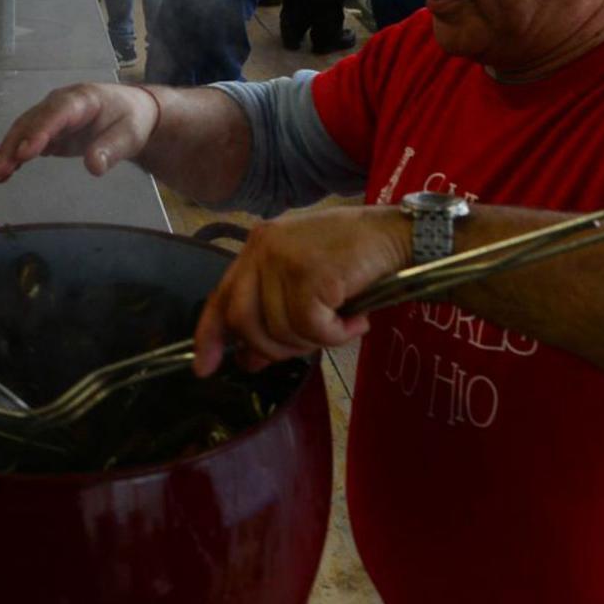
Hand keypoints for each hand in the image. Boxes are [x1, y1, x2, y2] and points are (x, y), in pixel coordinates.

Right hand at [0, 83, 160, 182]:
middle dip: (12, 146)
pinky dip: (11, 158)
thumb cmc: (131, 120)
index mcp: (81, 99)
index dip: (40, 131)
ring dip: (5, 153)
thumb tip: (94, 167)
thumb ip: (112, 149)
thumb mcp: (130, 135)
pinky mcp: (46, 131)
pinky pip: (24, 143)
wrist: (131, 113)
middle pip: (31, 123)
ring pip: (22, 133)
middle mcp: (59, 104)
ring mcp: (49, 116)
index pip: (57, 113)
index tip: (26, 152)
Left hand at [193, 206, 411, 376]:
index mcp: (258, 246)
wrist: (398, 235)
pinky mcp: (311, 274)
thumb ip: (273, 310)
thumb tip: (248, 358)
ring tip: (341, 324)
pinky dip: (335, 335)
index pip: (220, 295)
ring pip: (280, 329)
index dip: (209, 336)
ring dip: (313, 341)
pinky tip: (355, 321)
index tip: (205, 368)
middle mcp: (264, 248)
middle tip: (307, 345)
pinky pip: (311, 328)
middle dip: (271, 347)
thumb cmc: (355, 256)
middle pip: (244, 320)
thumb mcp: (304, 278)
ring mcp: (285, 259)